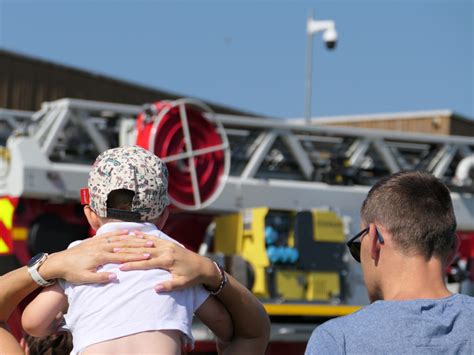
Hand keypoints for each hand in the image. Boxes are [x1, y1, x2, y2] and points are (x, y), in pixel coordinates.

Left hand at [40, 230, 154, 283]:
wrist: (58, 262)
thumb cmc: (72, 272)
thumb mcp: (84, 278)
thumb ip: (100, 277)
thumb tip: (116, 276)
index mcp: (100, 257)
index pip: (122, 256)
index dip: (136, 256)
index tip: (148, 256)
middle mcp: (101, 247)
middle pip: (124, 245)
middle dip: (139, 245)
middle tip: (152, 245)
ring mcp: (98, 242)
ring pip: (119, 239)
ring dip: (133, 238)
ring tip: (145, 238)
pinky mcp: (95, 240)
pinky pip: (110, 234)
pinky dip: (120, 232)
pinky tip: (128, 231)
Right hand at [117, 231, 220, 291]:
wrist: (204, 266)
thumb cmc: (192, 277)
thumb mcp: (182, 284)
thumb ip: (169, 285)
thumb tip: (154, 288)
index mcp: (168, 261)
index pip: (146, 263)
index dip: (133, 265)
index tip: (120, 267)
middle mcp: (167, 251)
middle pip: (144, 250)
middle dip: (128, 251)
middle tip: (114, 250)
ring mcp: (168, 245)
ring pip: (148, 242)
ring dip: (134, 241)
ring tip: (120, 239)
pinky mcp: (169, 243)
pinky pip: (154, 238)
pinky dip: (144, 236)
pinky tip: (135, 233)